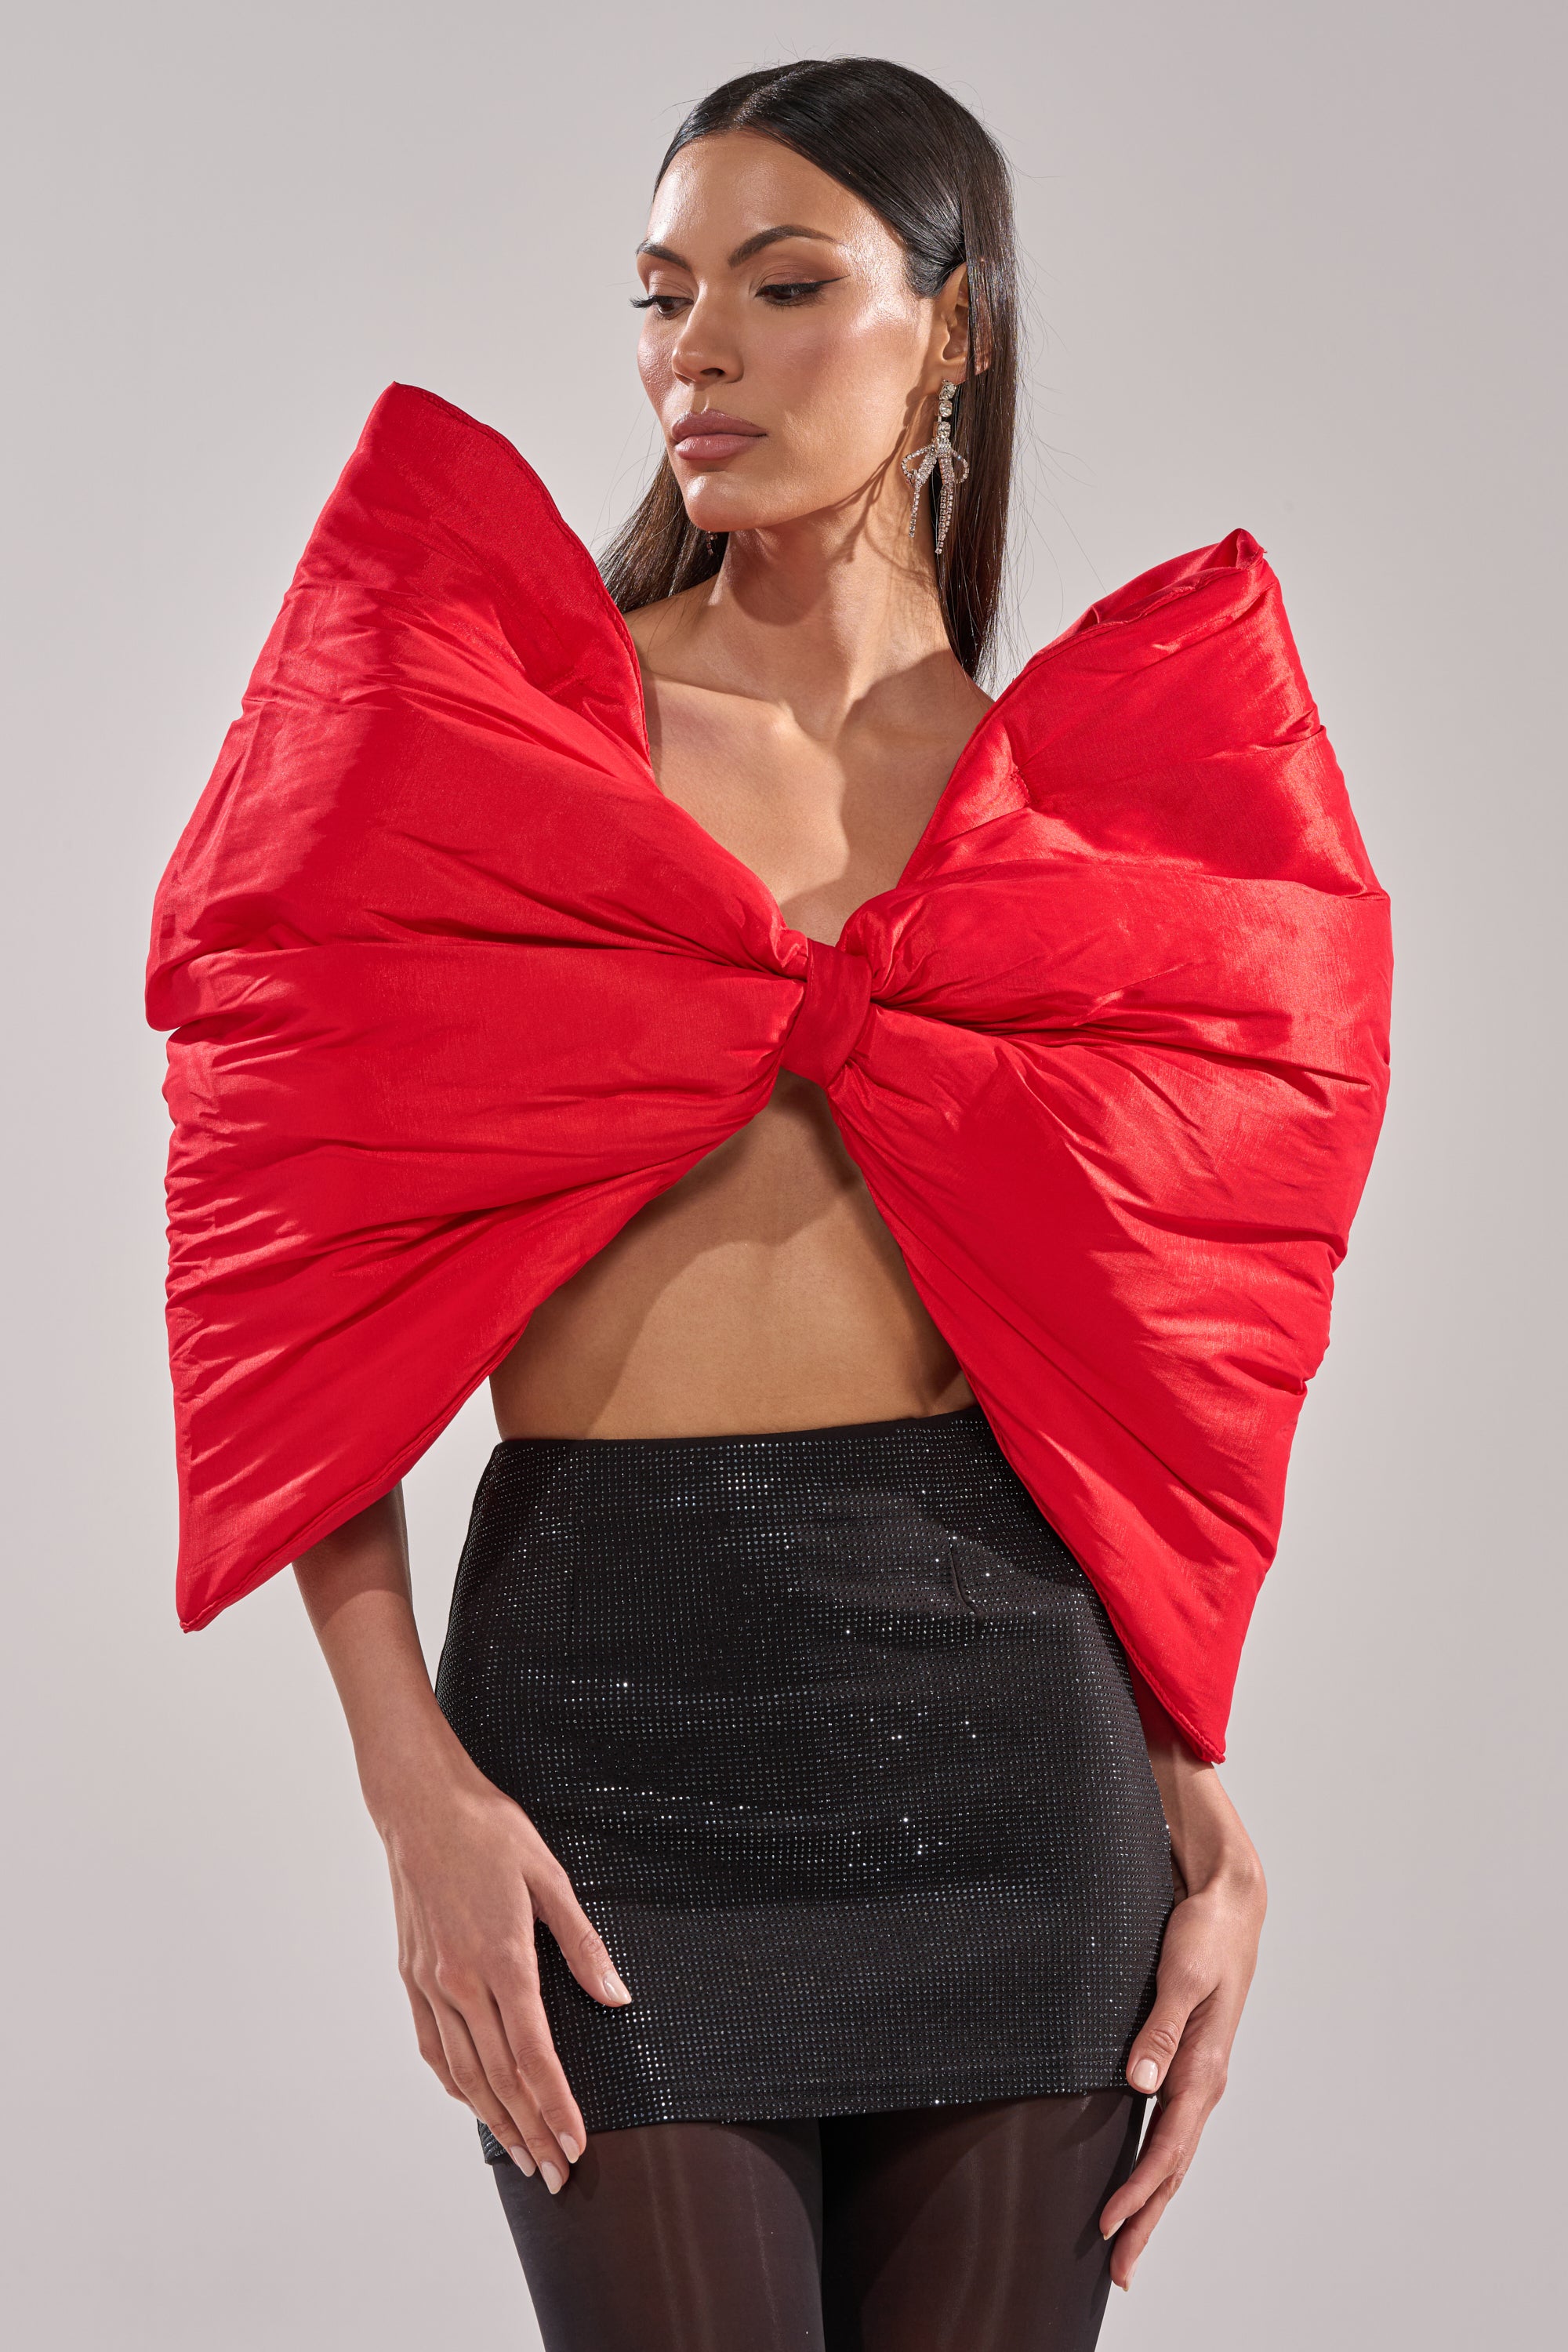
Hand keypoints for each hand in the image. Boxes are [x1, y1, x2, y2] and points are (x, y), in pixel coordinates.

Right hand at [290, 1498, 630, 2196]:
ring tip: (522, 2154)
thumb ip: (583, 1946)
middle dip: (531, 2132)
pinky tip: (471, 2100)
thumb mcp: (550, 1878)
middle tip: (557, 2175)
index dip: (556, 2109)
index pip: (533, 2057)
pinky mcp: (413, 1973)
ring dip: (495, 2119)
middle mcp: (461, 1982)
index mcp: (502, 1960)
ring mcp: (431, 1981)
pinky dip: (455, 2082)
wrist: (420, 1803)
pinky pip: (433, 2045)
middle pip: (499, 2079)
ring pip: (463, 2072)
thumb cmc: (489, 1831)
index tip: (577, 2147)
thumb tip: (616, 1998)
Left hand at [1099, 1749, 1266, 2289]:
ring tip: (1127, 2242)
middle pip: (1174, 2166)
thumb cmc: (1205, 1933)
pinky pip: (1170, 2126)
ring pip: (1173, 2152)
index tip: (1110, 2227)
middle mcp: (1203, 2079)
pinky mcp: (1186, 2059)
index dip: (1139, 2191)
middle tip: (1121, 2272)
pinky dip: (1156, 2162)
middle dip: (1148, 2218)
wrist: (1230, 1901)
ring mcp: (1197, 2073)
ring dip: (1152, 2198)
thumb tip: (1139, 2082)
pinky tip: (1139, 2176)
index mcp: (1203, 2067)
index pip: (1168, 2147)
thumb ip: (1158, 2029)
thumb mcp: (1181, 1975)